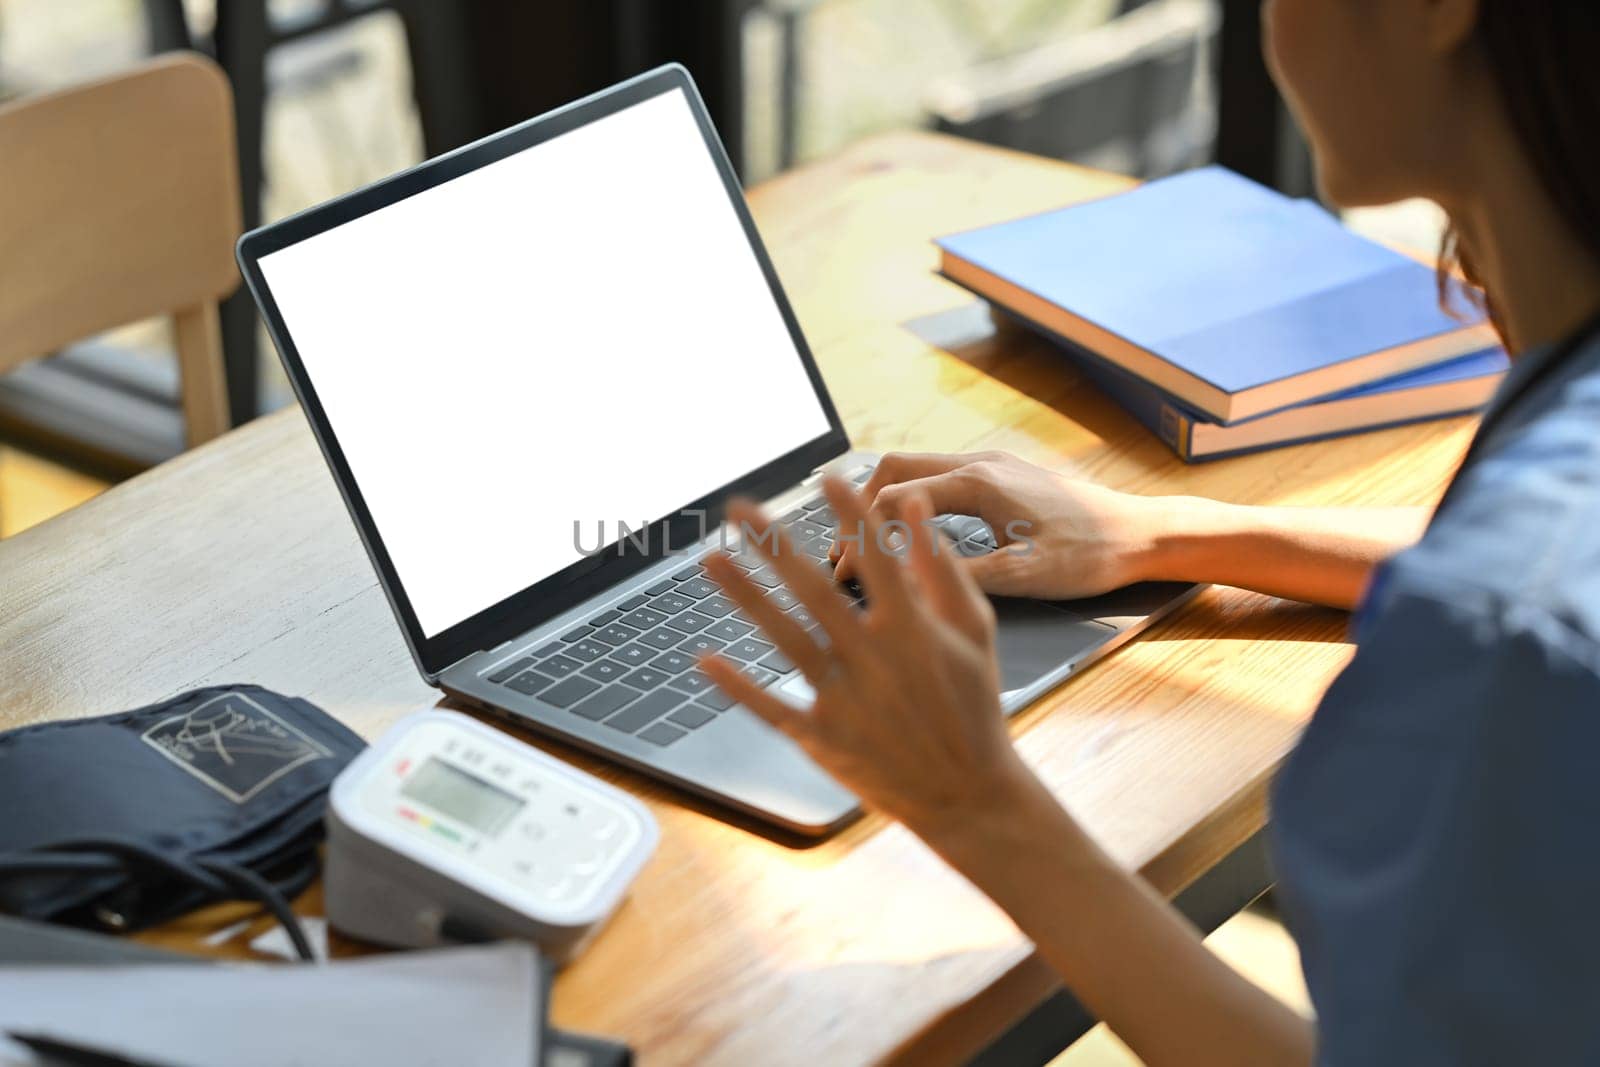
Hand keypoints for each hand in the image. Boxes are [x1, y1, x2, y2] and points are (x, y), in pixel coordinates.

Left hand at [700, 476, 1035, 832]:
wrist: (968, 795)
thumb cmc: (973, 706)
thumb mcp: (975, 633)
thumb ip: (942, 569)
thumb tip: (914, 511)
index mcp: (914, 628)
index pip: (877, 557)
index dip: (852, 515)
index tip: (827, 478)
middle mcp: (875, 658)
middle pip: (814, 589)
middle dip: (774, 544)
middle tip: (740, 508)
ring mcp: (846, 699)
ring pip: (785, 638)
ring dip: (745, 597)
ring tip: (711, 560)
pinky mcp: (824, 737)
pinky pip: (772, 707)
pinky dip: (737, 685)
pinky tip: (706, 659)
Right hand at [832, 451, 1165, 600]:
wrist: (1140, 533)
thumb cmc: (1089, 554)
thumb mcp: (1023, 576)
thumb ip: (958, 575)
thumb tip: (904, 584)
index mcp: (979, 483)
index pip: (895, 498)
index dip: (861, 534)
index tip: (844, 568)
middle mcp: (980, 463)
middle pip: (895, 468)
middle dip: (860, 506)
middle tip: (844, 550)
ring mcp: (991, 465)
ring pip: (917, 468)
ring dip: (884, 500)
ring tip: (866, 542)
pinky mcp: (1002, 477)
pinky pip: (939, 477)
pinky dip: (911, 500)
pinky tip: (909, 533)